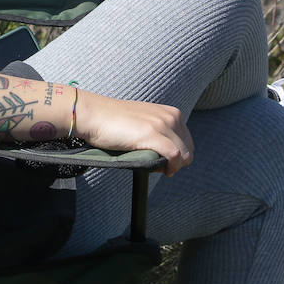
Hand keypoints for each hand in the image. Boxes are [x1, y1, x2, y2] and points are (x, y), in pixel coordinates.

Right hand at [72, 89, 193, 175]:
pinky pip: (175, 156)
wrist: (93, 114)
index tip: (164, 161)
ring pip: (184, 155)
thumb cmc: (113, 121)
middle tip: (159, 166)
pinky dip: (172, 167)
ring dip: (173, 166)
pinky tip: (162, 170)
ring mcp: (162, 125)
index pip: (188, 141)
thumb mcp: (144, 121)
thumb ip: (158, 131)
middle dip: (177, 162)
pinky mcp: (152, 135)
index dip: (178, 155)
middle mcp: (170, 116)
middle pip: (189, 150)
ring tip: (155, 166)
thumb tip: (168, 154)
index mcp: (171, 112)